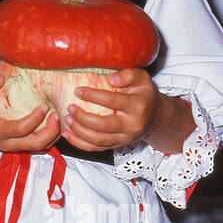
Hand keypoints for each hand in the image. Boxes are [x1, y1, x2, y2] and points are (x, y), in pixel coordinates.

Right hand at [0, 74, 60, 152]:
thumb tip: (1, 79)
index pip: (20, 129)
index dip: (35, 119)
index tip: (44, 106)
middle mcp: (7, 143)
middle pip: (35, 144)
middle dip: (50, 131)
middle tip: (56, 115)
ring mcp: (13, 147)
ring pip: (40, 147)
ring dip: (52, 135)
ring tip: (58, 118)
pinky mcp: (19, 145)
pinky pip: (38, 145)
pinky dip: (49, 136)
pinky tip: (53, 122)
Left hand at [64, 68, 193, 153]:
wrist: (155, 117)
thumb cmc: (144, 94)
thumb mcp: (142, 79)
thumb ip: (128, 74)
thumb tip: (111, 78)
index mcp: (137, 107)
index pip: (113, 102)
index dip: (93, 96)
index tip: (77, 91)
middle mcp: (131, 126)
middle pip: (104, 126)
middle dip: (83, 118)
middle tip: (70, 107)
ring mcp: (124, 139)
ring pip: (99, 140)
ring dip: (79, 131)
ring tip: (67, 119)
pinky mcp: (117, 146)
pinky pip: (96, 148)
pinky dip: (79, 143)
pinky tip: (67, 134)